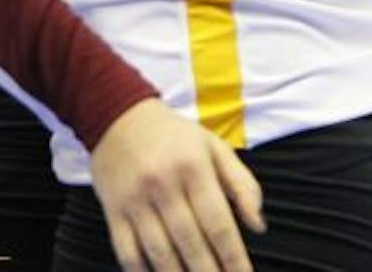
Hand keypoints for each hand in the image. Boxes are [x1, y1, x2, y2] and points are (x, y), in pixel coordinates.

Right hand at [90, 98, 265, 271]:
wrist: (116, 114)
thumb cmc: (173, 135)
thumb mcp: (214, 147)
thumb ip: (243, 184)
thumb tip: (258, 225)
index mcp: (193, 168)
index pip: (218, 223)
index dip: (234, 258)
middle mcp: (162, 184)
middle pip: (190, 242)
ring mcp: (134, 198)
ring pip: (159, 251)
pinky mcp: (113, 208)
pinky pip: (126, 250)